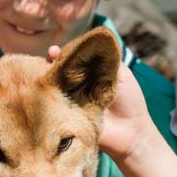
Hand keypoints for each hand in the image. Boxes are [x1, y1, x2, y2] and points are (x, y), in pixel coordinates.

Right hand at [48, 44, 152, 163]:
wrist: (131, 132)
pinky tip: (46, 89)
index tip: (57, 49)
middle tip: (50, 55)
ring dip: (47, 76)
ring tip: (44, 69)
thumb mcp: (122, 74)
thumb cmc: (130, 102)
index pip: (73, 59)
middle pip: (59, 70)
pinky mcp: (66, 116)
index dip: (64, 52)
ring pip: (54, 85)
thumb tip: (89, 43)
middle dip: (52, 62)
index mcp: (90, 75)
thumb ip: (107, 58)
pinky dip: (48, 96)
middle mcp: (77, 86)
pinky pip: (53, 104)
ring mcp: (70, 101)